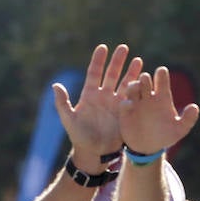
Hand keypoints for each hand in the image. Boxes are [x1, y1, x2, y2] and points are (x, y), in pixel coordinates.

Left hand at [53, 44, 143, 168]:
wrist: (94, 153)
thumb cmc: (79, 137)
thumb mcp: (68, 119)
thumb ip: (62, 103)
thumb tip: (55, 85)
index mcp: (89, 95)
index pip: (94, 72)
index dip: (99, 60)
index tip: (103, 47)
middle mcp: (103, 96)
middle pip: (111, 74)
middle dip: (118, 61)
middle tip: (124, 47)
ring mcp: (115, 104)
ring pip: (125, 83)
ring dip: (131, 72)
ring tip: (138, 60)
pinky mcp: (125, 113)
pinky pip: (132, 99)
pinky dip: (138, 89)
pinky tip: (145, 80)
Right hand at [119, 66, 199, 155]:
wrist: (148, 149)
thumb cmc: (165, 136)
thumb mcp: (179, 130)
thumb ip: (188, 119)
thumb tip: (194, 107)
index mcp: (162, 97)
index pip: (162, 80)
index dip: (161, 74)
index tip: (161, 71)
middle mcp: (148, 96)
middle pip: (145, 80)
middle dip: (145, 78)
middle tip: (146, 79)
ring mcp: (136, 103)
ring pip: (133, 88)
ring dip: (134, 86)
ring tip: (136, 88)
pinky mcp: (126, 112)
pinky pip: (125, 104)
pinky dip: (127, 103)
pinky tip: (130, 105)